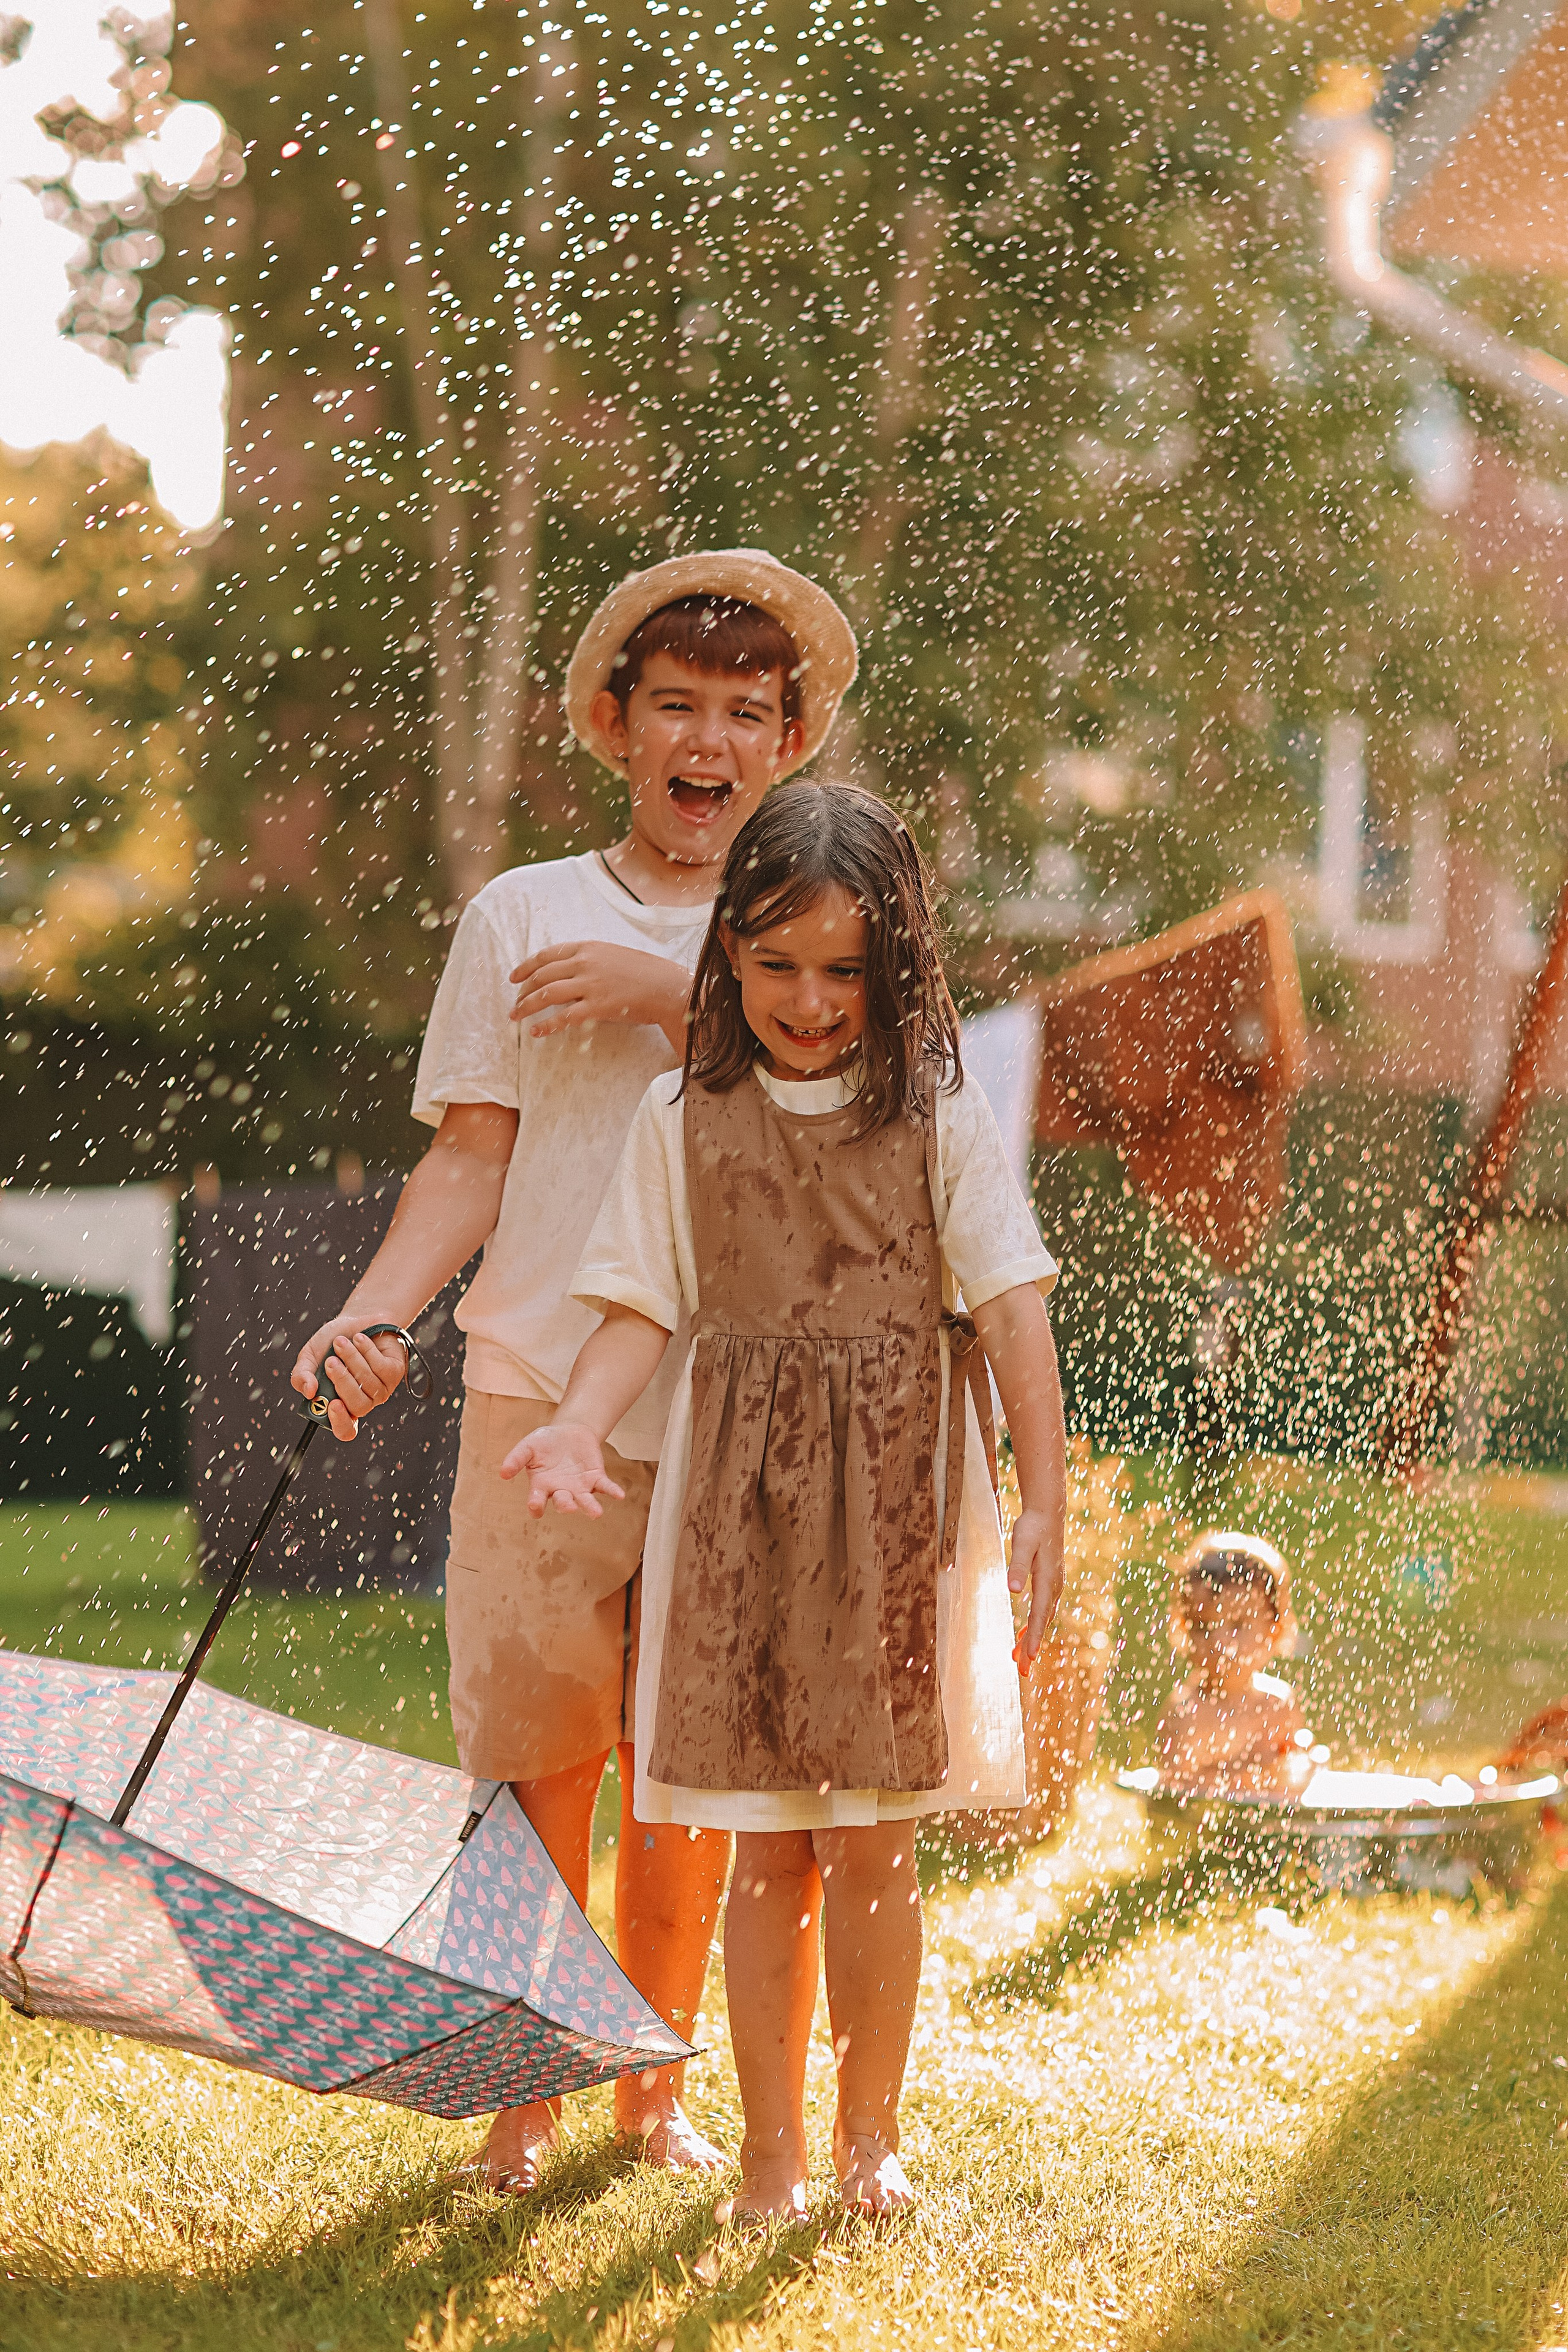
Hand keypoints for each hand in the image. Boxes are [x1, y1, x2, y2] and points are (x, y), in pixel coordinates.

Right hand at [291, 1319, 408, 1440]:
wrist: (356, 1319)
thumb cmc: (332, 1343)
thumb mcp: (310, 1357)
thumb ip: (301, 1375)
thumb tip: (308, 1392)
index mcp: (342, 1405)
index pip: (345, 1430)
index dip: (340, 1423)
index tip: (333, 1404)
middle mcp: (364, 1401)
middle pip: (358, 1406)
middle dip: (343, 1382)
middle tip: (331, 1362)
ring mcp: (381, 1389)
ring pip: (368, 1382)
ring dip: (352, 1359)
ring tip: (341, 1342)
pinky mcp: (394, 1373)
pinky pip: (381, 1367)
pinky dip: (367, 1350)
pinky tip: (360, 1339)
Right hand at [500, 1419, 626, 1518]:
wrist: (569, 1431)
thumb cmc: (545, 1442)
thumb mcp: (527, 1446)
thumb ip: (516, 1458)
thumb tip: (502, 1473)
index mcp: (541, 1487)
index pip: (537, 1501)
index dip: (535, 1506)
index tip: (535, 1506)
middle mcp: (561, 1492)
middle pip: (562, 1503)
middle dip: (565, 1505)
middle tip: (567, 1506)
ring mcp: (580, 1488)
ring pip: (585, 1501)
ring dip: (590, 1507)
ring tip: (596, 1513)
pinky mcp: (596, 1478)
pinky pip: (605, 1487)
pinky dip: (612, 1491)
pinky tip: (619, 1495)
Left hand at [510, 941, 690, 1051]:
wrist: (668, 987)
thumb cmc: (646, 973)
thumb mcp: (614, 957)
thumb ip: (591, 962)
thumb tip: (571, 975)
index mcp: (589, 948)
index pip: (548, 954)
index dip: (527, 965)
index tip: (514, 977)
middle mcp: (586, 963)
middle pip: (543, 974)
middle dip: (523, 989)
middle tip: (514, 1002)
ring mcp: (591, 984)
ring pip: (547, 994)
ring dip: (527, 1006)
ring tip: (515, 1016)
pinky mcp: (597, 1006)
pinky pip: (564, 1016)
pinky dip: (546, 1025)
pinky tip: (536, 1031)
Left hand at [1007, 1508, 1063, 1675]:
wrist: (1048, 1513)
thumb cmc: (1033, 1527)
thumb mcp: (1022, 1544)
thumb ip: (1017, 1567)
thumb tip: (1013, 1590)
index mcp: (1047, 1581)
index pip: (1040, 1614)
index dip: (1035, 1637)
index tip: (1030, 1658)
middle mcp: (1054, 1587)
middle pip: (1042, 1622)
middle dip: (1032, 1646)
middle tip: (1022, 1671)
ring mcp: (1054, 1586)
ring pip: (1043, 1619)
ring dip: (1032, 1639)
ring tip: (1020, 1661)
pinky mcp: (1050, 1583)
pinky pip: (1042, 1610)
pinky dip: (1034, 1626)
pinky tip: (1025, 1635)